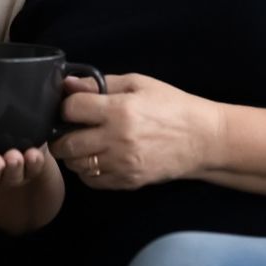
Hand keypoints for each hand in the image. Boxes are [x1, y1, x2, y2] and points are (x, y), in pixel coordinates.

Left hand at [51, 74, 220, 189]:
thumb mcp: (138, 84)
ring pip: (76, 165)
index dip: (68, 106)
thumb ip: (99, 84)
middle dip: (63, 134)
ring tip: (86, 142)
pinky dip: (89, 171)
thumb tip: (67, 84)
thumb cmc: (171, 105)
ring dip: (74, 154)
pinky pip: (92, 181)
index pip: (71, 109)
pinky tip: (99, 158)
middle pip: (67, 143)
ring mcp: (122, 164)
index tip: (74, 106)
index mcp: (119, 110)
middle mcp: (117, 140)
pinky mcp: (128, 182)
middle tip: (71, 128)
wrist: (202, 139)